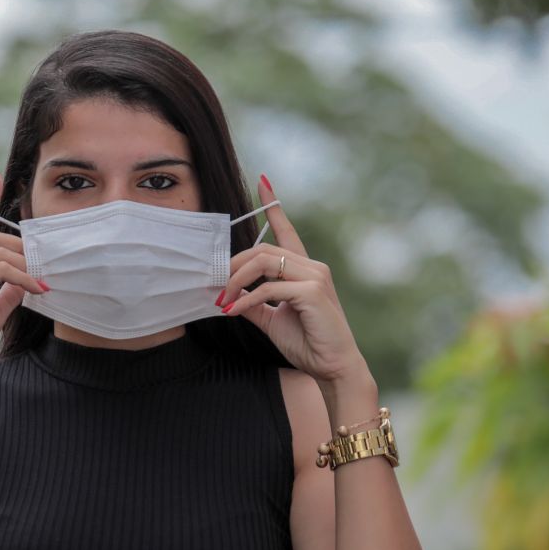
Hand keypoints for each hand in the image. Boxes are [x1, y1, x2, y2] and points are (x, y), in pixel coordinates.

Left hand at [217, 175, 369, 386]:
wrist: (332, 367)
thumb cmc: (307, 343)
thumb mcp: (273, 320)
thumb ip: (254, 303)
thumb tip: (229, 296)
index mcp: (304, 269)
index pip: (287, 232)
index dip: (273, 207)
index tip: (262, 182)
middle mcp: (312, 266)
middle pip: (263, 249)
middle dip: (234, 266)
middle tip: (216, 287)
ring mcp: (315, 276)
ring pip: (264, 262)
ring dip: (237, 280)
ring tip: (224, 300)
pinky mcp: (312, 291)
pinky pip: (269, 288)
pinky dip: (247, 298)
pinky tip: (234, 310)